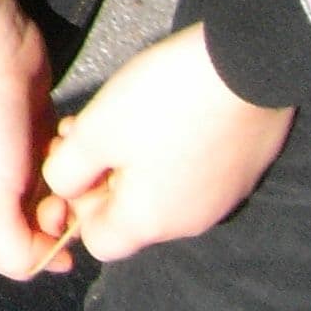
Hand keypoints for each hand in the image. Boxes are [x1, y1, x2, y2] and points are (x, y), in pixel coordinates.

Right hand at [0, 0, 75, 279]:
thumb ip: (14, 251)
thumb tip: (49, 264)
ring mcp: (10, 165)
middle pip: (40, 231)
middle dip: (60, 213)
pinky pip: (63, 168)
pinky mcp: (33, 138)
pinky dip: (71, 158)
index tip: (54, 215)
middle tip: (62, 186)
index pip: (15, 261)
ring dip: (68, 183)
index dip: (44, 246)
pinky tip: (65, 133)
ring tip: (60, 152)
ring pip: (57, 199)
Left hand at [42, 24, 291, 260]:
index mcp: (152, 223)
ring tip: (122, 115)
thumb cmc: (163, 104)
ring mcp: (221, 197)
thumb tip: (63, 189)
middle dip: (101, 176)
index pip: (99, 242)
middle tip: (90, 130)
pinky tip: (164, 113)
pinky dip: (170, 152)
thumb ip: (66, 171)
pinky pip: (191, 174)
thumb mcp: (94, 133)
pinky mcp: (241, 171)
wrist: (247, 68)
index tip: (75, 162)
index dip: (76, 207)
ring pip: (159, 192)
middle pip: (129, 215)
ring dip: (132, 161)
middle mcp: (190, 222)